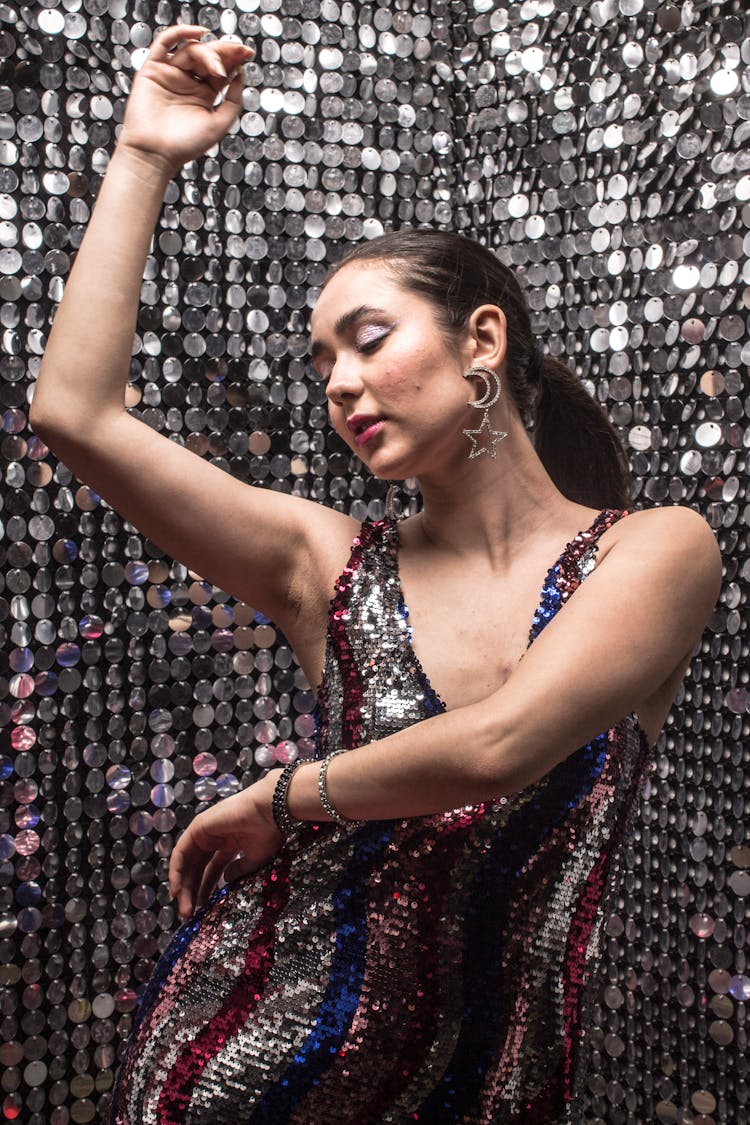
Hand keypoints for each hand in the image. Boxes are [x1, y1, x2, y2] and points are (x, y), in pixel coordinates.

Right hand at [120, 24, 253, 176]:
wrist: (156, 155)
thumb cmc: (185, 146)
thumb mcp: (220, 124)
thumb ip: (234, 101)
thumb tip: (240, 74)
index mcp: (204, 94)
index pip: (221, 69)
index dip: (234, 59)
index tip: (247, 54)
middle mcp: (188, 82)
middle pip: (208, 56)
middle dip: (225, 51)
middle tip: (239, 51)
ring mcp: (171, 75)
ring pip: (191, 50)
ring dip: (208, 53)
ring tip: (218, 67)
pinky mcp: (153, 70)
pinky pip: (164, 44)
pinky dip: (180, 33)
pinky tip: (198, 32)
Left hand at [168, 770, 283, 919]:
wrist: (271, 810)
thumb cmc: (269, 832)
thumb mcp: (255, 858)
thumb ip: (239, 870)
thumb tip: (226, 879)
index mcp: (230, 843)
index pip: (212, 870)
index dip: (206, 889)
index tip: (201, 910)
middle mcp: (215, 837)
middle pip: (197, 869)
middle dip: (192, 892)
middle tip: (189, 915)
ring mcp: (205, 831)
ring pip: (187, 862)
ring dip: (183, 886)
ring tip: (184, 909)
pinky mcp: (198, 827)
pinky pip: (181, 852)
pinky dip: (176, 871)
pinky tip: (177, 890)